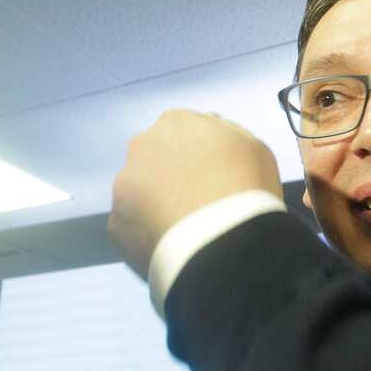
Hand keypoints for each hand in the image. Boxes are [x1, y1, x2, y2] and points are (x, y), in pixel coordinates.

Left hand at [109, 109, 282, 275]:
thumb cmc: (246, 192)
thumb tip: (210, 128)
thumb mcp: (255, 148)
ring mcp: (124, 186)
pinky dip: (148, 234)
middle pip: (156, 159)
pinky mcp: (116, 224)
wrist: (223, 245)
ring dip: (157, 206)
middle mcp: (141, 147)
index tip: (215, 178)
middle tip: (199, 205)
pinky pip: (133, 227)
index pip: (183, 132)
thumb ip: (227, 132)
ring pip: (140, 194)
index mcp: (176, 123)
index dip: (200, 156)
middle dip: (172, 178)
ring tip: (187, 231)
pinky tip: (172, 247)